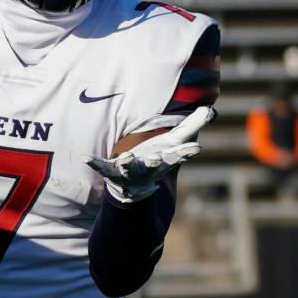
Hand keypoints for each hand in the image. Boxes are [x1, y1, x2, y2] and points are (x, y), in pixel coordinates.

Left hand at [87, 105, 215, 203]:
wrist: (134, 188)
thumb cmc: (157, 159)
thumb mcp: (174, 143)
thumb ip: (191, 127)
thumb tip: (212, 109)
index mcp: (166, 159)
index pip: (180, 155)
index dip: (187, 151)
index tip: (197, 148)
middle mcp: (150, 167)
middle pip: (157, 165)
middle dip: (159, 162)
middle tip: (158, 158)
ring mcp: (131, 171)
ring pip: (131, 168)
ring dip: (131, 164)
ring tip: (128, 158)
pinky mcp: (112, 172)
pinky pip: (102, 167)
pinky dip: (94, 162)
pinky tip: (84, 156)